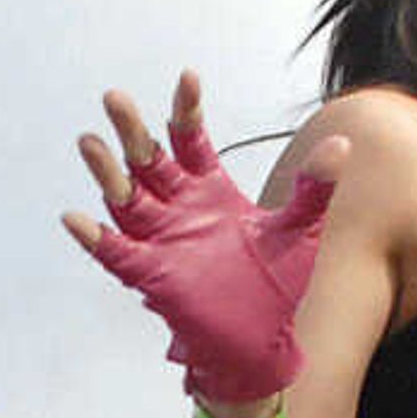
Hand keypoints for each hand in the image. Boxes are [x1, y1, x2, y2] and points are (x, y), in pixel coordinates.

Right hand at [63, 72, 339, 407]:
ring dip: (106, 173)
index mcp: (209, 191)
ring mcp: (161, 241)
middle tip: (113, 97)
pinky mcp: (153, 276)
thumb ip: (313, 188)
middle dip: (131, 130)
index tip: (187, 77)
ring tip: (89, 142)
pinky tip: (75, 219)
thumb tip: (341, 145)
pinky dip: (95, 239)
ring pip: (125, 200)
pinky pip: (117, 254)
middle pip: (147, 161)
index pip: (190, 141)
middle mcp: (178, 210)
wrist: (263, 340)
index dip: (186, 110)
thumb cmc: (277, 284)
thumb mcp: (301, 230)